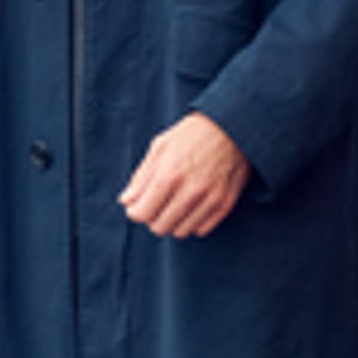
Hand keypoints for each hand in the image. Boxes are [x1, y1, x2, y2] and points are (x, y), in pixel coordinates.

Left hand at [119, 112, 248, 239]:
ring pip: (180, 232)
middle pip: (159, 227)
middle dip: (153, 218)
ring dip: (173, 222)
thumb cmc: (192, 134)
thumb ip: (141, 177)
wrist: (231, 126)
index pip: (141, 214)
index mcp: (169, 174)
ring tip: (175, 204)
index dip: (135, 212)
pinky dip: (193, 222)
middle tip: (157, 204)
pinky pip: (201, 230)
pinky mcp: (225, 204)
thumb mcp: (160, 147)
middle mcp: (190, 190)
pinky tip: (192, 206)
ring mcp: (210, 199)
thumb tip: (126, 201)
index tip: (139, 205)